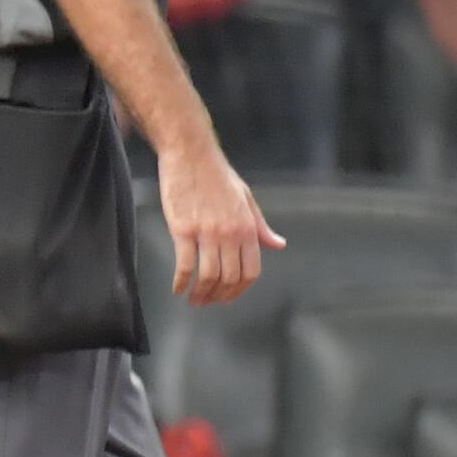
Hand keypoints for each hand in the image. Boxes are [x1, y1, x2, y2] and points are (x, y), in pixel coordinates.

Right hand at [155, 134, 279, 306]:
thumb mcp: (246, 199)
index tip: (228, 298)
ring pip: (208, 276)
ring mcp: (207, 232)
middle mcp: (231, 233)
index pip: (250, 271)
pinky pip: (185, 264)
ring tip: (193, 300)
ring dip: (201, 294)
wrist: (191, 153)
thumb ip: (261, 226)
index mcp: (248, 227)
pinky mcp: (183, 229)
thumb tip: (278, 244)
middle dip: (218, 297)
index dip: (239, 291)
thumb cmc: (217, 174)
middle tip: (207, 303)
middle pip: (229, 278)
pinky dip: (181, 282)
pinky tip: (177, 288)